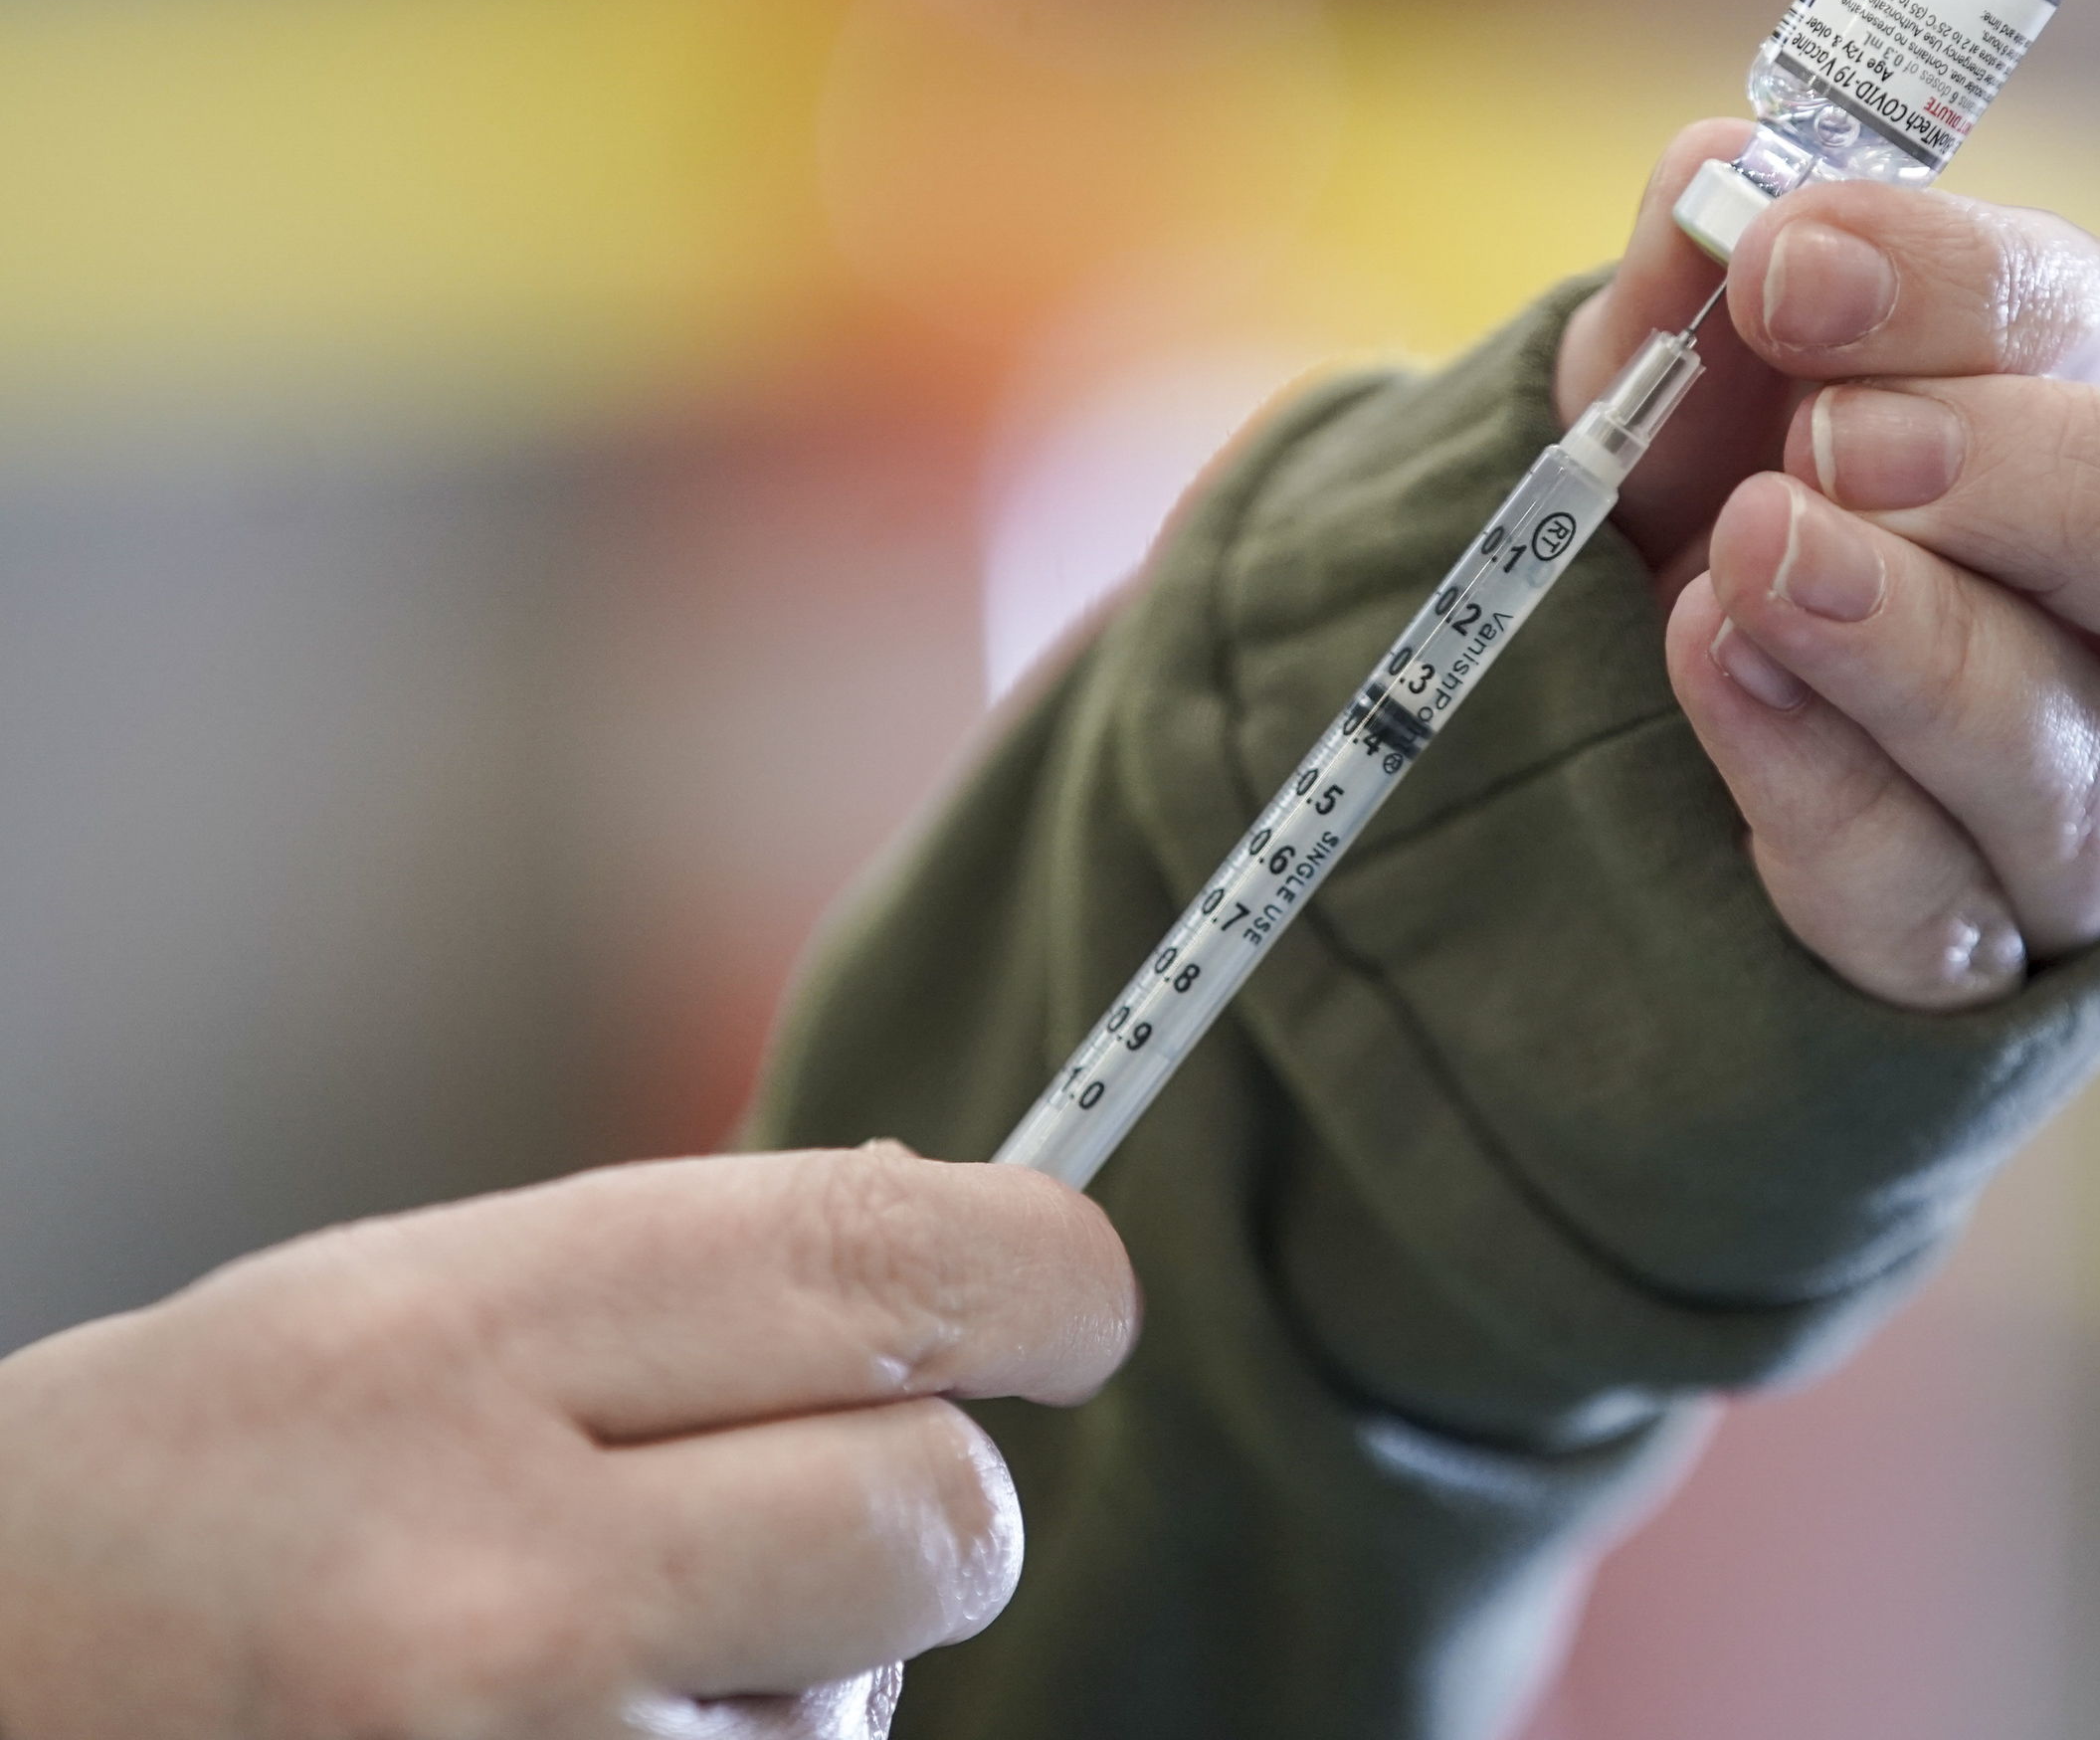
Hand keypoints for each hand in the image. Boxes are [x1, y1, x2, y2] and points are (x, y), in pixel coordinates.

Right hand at [0, 1148, 1136, 1739]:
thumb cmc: (179, 1505)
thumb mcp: (383, 1308)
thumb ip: (673, 1281)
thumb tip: (967, 1257)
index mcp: (454, 1353)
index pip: (883, 1263)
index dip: (1046, 1274)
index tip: (1068, 1300)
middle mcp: (496, 1586)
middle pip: (944, 1517)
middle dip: (921, 1503)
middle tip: (800, 1500)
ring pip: (869, 1706)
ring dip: (796, 1672)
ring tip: (576, 1660)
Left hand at [1558, 122, 2099, 1008]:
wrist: (1565, 731)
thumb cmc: (1678, 518)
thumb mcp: (1669, 390)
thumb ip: (1697, 291)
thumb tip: (1722, 170)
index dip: (1979, 294)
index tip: (1790, 260)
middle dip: (2048, 486)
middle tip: (1837, 438)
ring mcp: (2062, 832)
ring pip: (2080, 775)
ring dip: (1918, 650)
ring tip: (1754, 558)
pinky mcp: (1949, 971)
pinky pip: (1930, 917)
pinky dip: (1821, 788)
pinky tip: (1716, 674)